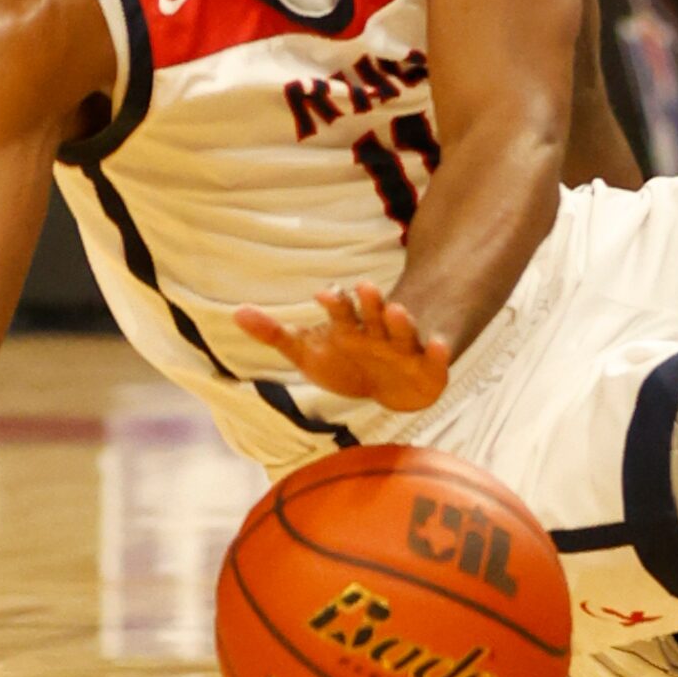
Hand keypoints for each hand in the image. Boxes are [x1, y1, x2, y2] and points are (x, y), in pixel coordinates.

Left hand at [236, 281, 451, 412]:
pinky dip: (440, 353)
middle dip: (370, 302)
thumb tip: (236, 312)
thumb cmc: (345, 365)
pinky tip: (441, 345)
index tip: (322, 295)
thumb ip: (275, 334)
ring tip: (398, 310)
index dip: (334, 305)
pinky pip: (436, 360)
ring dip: (402, 322)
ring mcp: (405, 350)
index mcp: (351, 327)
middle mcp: (379, 333)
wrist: (390, 389)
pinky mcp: (429, 368)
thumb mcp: (307, 352)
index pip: (341, 312)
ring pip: (404, 332)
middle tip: (364, 287)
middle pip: (374, 314)